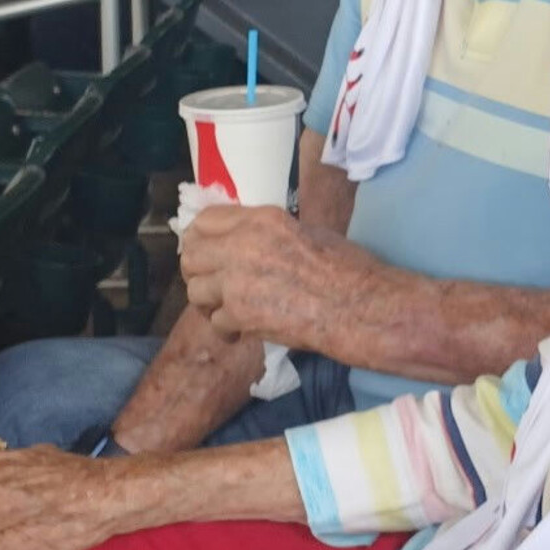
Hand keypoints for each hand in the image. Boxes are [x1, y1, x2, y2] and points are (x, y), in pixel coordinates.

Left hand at [180, 204, 354, 342]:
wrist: (358, 307)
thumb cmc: (346, 268)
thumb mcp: (306, 232)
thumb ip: (268, 234)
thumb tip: (247, 241)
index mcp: (261, 219)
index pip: (205, 220)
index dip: (200, 237)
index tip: (207, 249)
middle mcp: (242, 245)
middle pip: (191, 255)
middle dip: (197, 270)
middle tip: (212, 282)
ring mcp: (237, 281)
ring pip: (195, 291)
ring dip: (209, 301)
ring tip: (227, 308)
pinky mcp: (240, 314)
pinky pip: (216, 321)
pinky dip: (228, 328)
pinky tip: (243, 329)